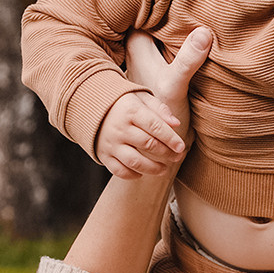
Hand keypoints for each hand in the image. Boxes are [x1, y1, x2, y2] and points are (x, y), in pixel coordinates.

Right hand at [92, 28, 213, 178]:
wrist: (91, 105)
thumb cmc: (124, 102)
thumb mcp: (141, 97)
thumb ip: (160, 109)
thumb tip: (177, 124)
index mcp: (130, 110)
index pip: (155, 127)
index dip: (171, 138)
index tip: (182, 146)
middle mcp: (119, 128)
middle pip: (148, 144)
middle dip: (166, 153)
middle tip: (178, 156)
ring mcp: (110, 143)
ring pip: (135, 162)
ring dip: (153, 168)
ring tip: (165, 169)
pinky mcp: (103, 155)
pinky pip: (120, 171)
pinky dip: (133, 175)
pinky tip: (143, 172)